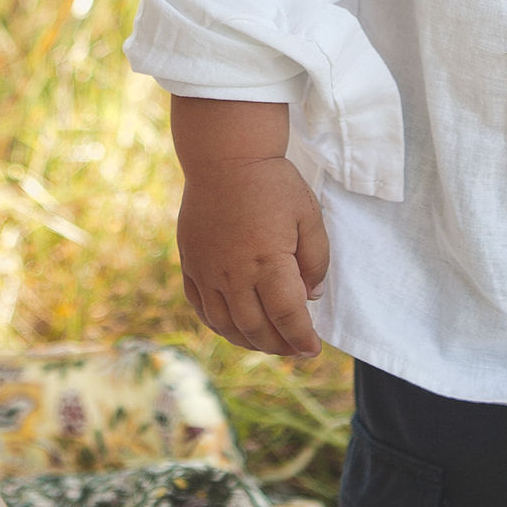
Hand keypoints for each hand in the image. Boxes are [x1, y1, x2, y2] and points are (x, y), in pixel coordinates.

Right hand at [176, 153, 330, 359]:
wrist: (224, 157)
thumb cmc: (272, 183)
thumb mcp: (309, 215)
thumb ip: (316, 260)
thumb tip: (310, 296)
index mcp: (268, 262)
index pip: (287, 316)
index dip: (302, 339)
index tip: (313, 350)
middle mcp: (233, 274)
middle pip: (256, 328)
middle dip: (278, 346)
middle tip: (294, 348)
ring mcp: (207, 271)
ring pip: (226, 325)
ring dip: (249, 342)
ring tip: (267, 343)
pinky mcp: (190, 264)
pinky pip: (201, 308)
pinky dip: (219, 326)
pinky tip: (234, 327)